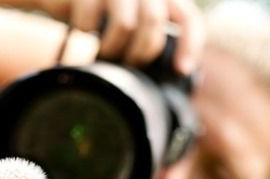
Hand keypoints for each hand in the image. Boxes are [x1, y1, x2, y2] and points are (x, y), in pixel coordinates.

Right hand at [35, 0, 203, 73]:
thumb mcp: (129, 20)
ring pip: (125, 25)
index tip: (181, 70)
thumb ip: (149, 36)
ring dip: (111, 49)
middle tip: (127, 65)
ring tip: (102, 54)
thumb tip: (173, 75)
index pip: (188, 17)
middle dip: (141, 53)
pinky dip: (84, 34)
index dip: (189, 45)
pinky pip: (90, 22)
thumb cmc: (98, 12)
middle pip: (154, 24)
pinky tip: (80, 33)